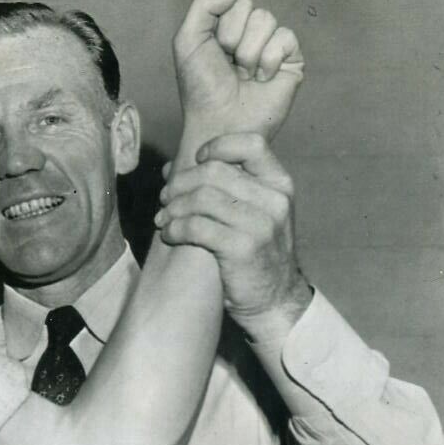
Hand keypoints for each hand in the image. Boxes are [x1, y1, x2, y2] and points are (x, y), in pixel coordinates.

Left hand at [155, 132, 313, 341]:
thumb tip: (172, 166)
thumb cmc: (255, 252)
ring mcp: (261, 224)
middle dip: (181, 183)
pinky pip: (195, 227)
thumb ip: (220, 186)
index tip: (195, 163)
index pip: (250, 144)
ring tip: (163, 219)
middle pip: (214, 171)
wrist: (275, 299)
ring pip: (201, 198)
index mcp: (280, 184)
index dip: (216, 147)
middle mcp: (275, 200)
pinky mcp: (242, 248)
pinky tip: (168, 235)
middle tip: (166, 198)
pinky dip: (174, 228)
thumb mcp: (251, 213)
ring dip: (173, 207)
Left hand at [173, 0, 305, 147]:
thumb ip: (203, 5)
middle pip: (245, 2)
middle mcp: (246, 30)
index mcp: (221, 23)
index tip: (208, 43)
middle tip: (225, 62)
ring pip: (265, 18)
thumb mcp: (187, 41)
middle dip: (229, 34)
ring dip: (247, 51)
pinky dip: (268, 60)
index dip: (216, 15)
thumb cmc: (201, 88)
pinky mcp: (291, 59)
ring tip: (242, 74)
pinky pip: (286, 37)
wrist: (220, 123)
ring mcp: (269, 44)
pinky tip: (261, 79)